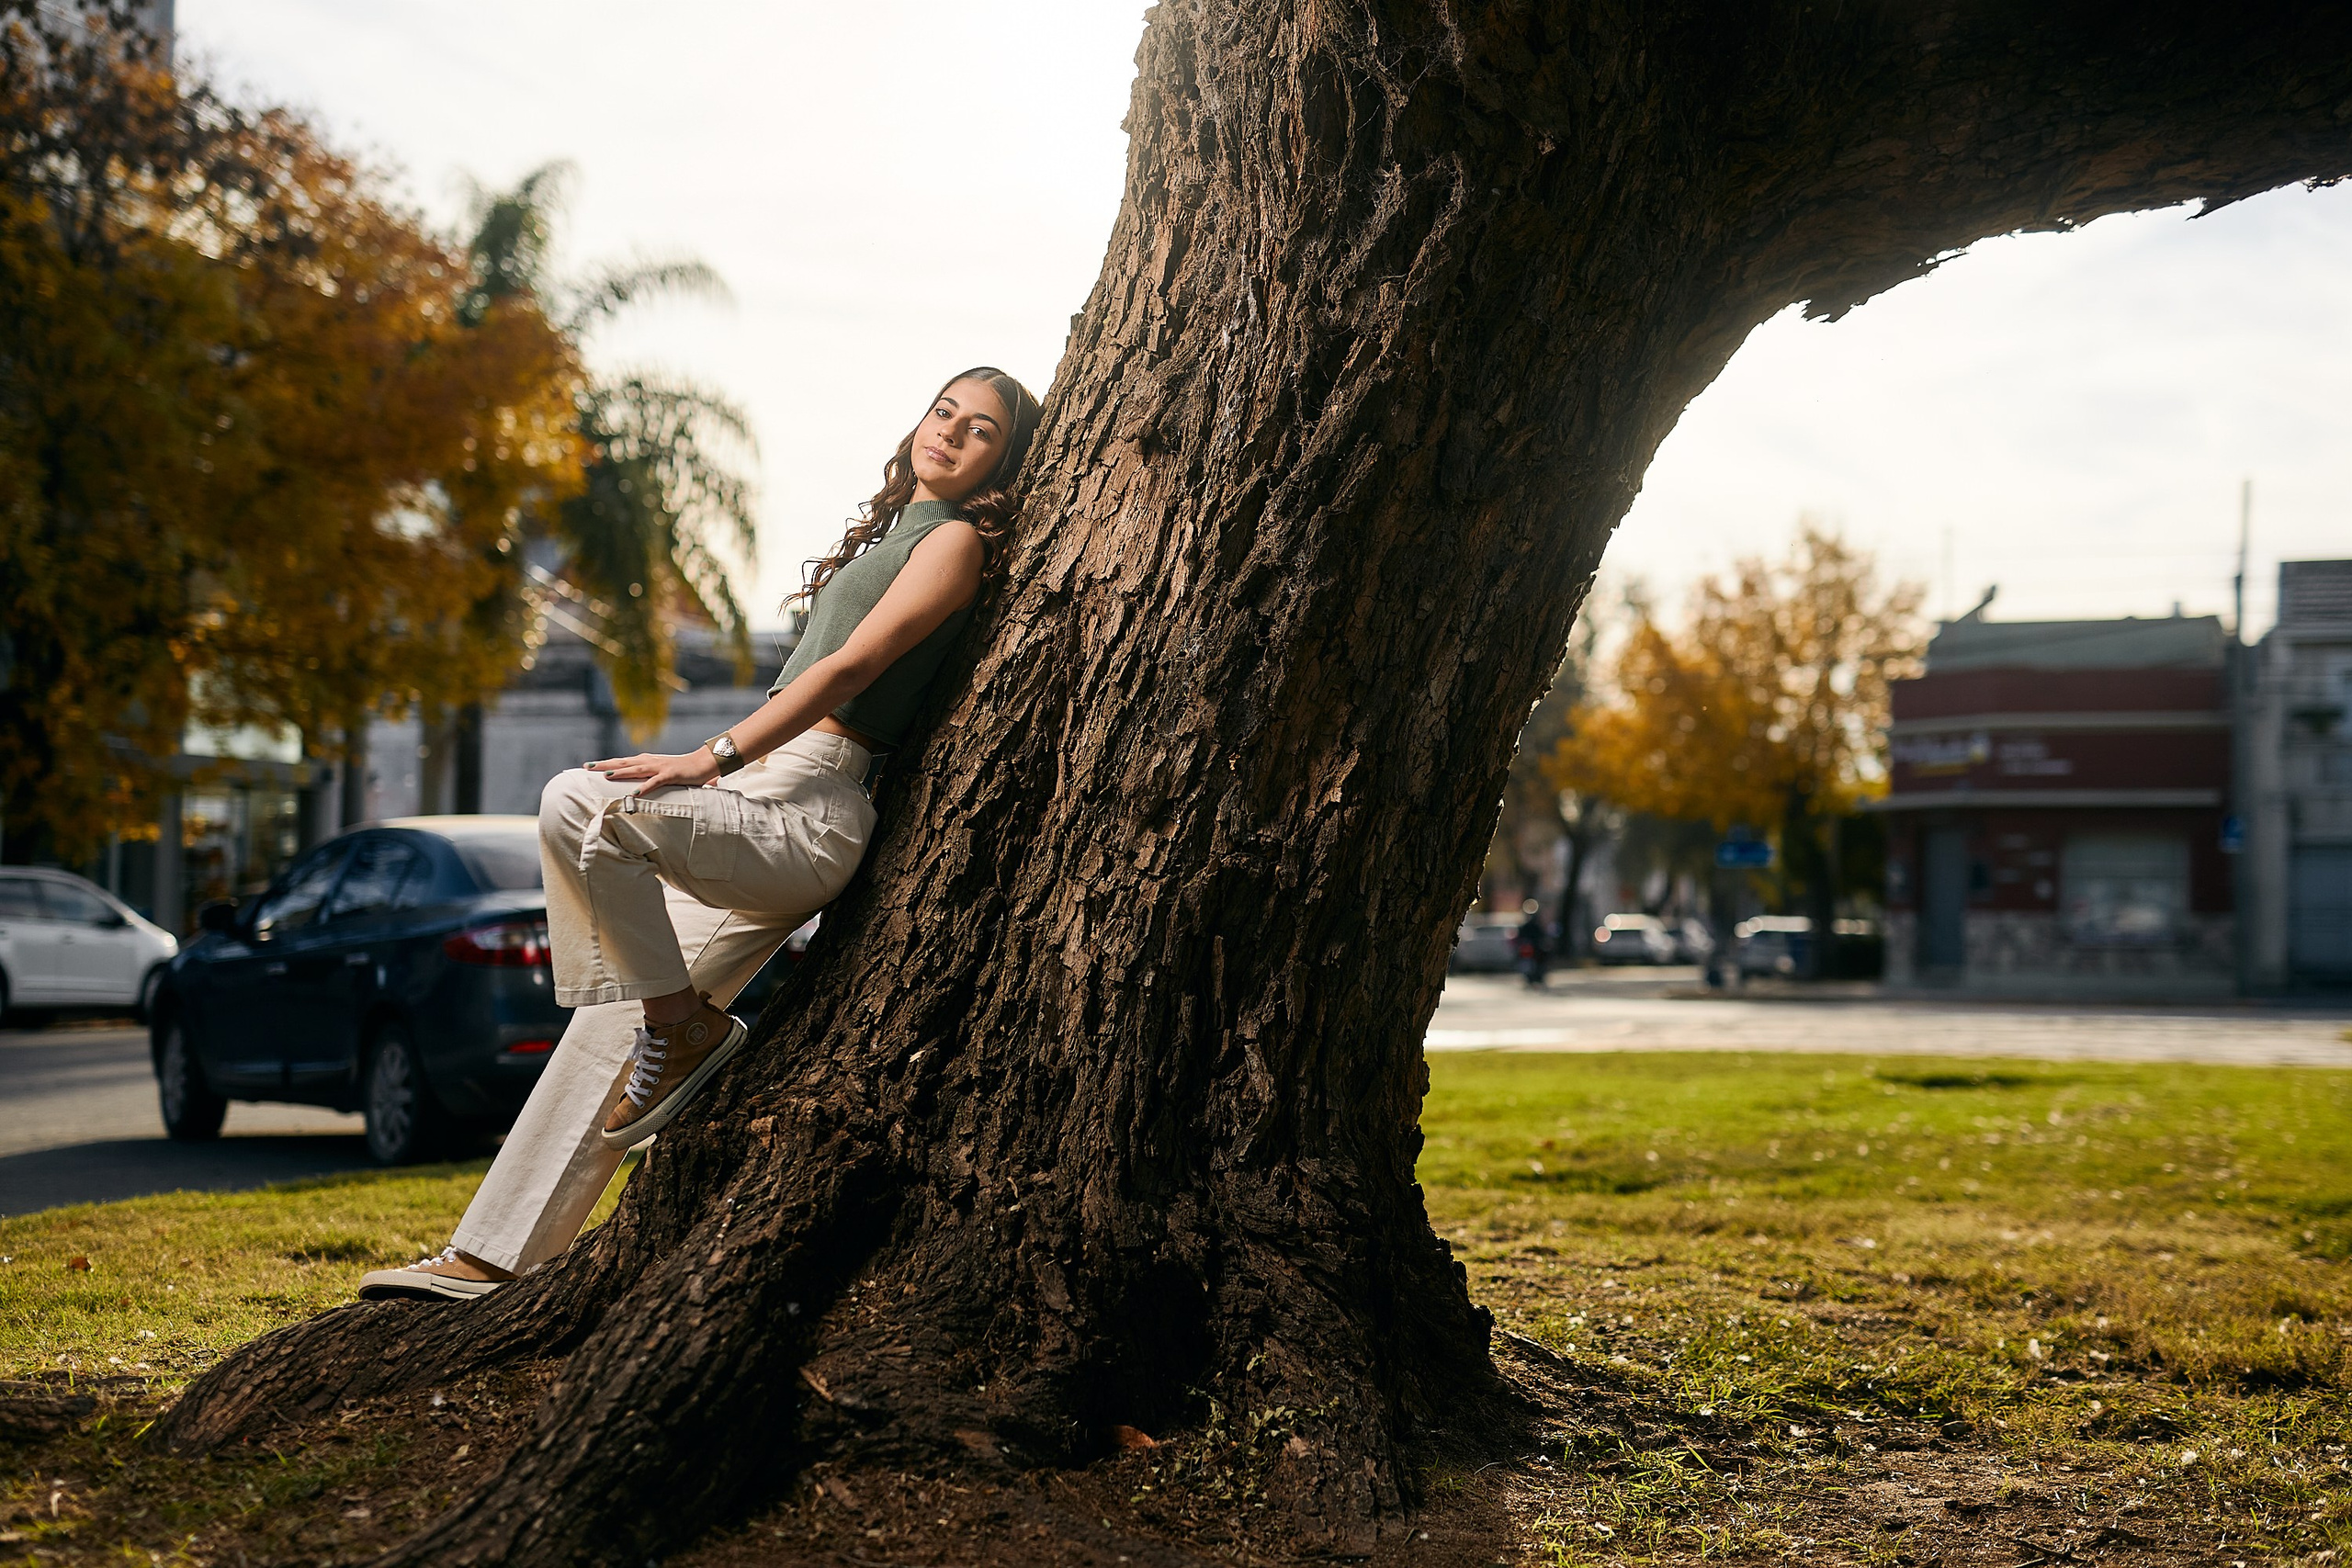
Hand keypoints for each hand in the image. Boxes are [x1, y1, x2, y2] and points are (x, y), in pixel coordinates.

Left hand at [589, 747, 718, 794]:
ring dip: (621, 772)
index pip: (621, 762)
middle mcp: (649, 762)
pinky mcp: (671, 775)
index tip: (588, 765)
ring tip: (606, 775)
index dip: (604, 763)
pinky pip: (656, 782)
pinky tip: (635, 792)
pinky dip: (645, 787)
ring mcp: (660, 767)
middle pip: (623, 763)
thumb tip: (633, 788)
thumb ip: (647, 778)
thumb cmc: (681, 771)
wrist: (703, 763)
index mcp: (645, 761)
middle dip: (605, 765)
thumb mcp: (660, 773)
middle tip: (587, 766)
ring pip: (636, 770)